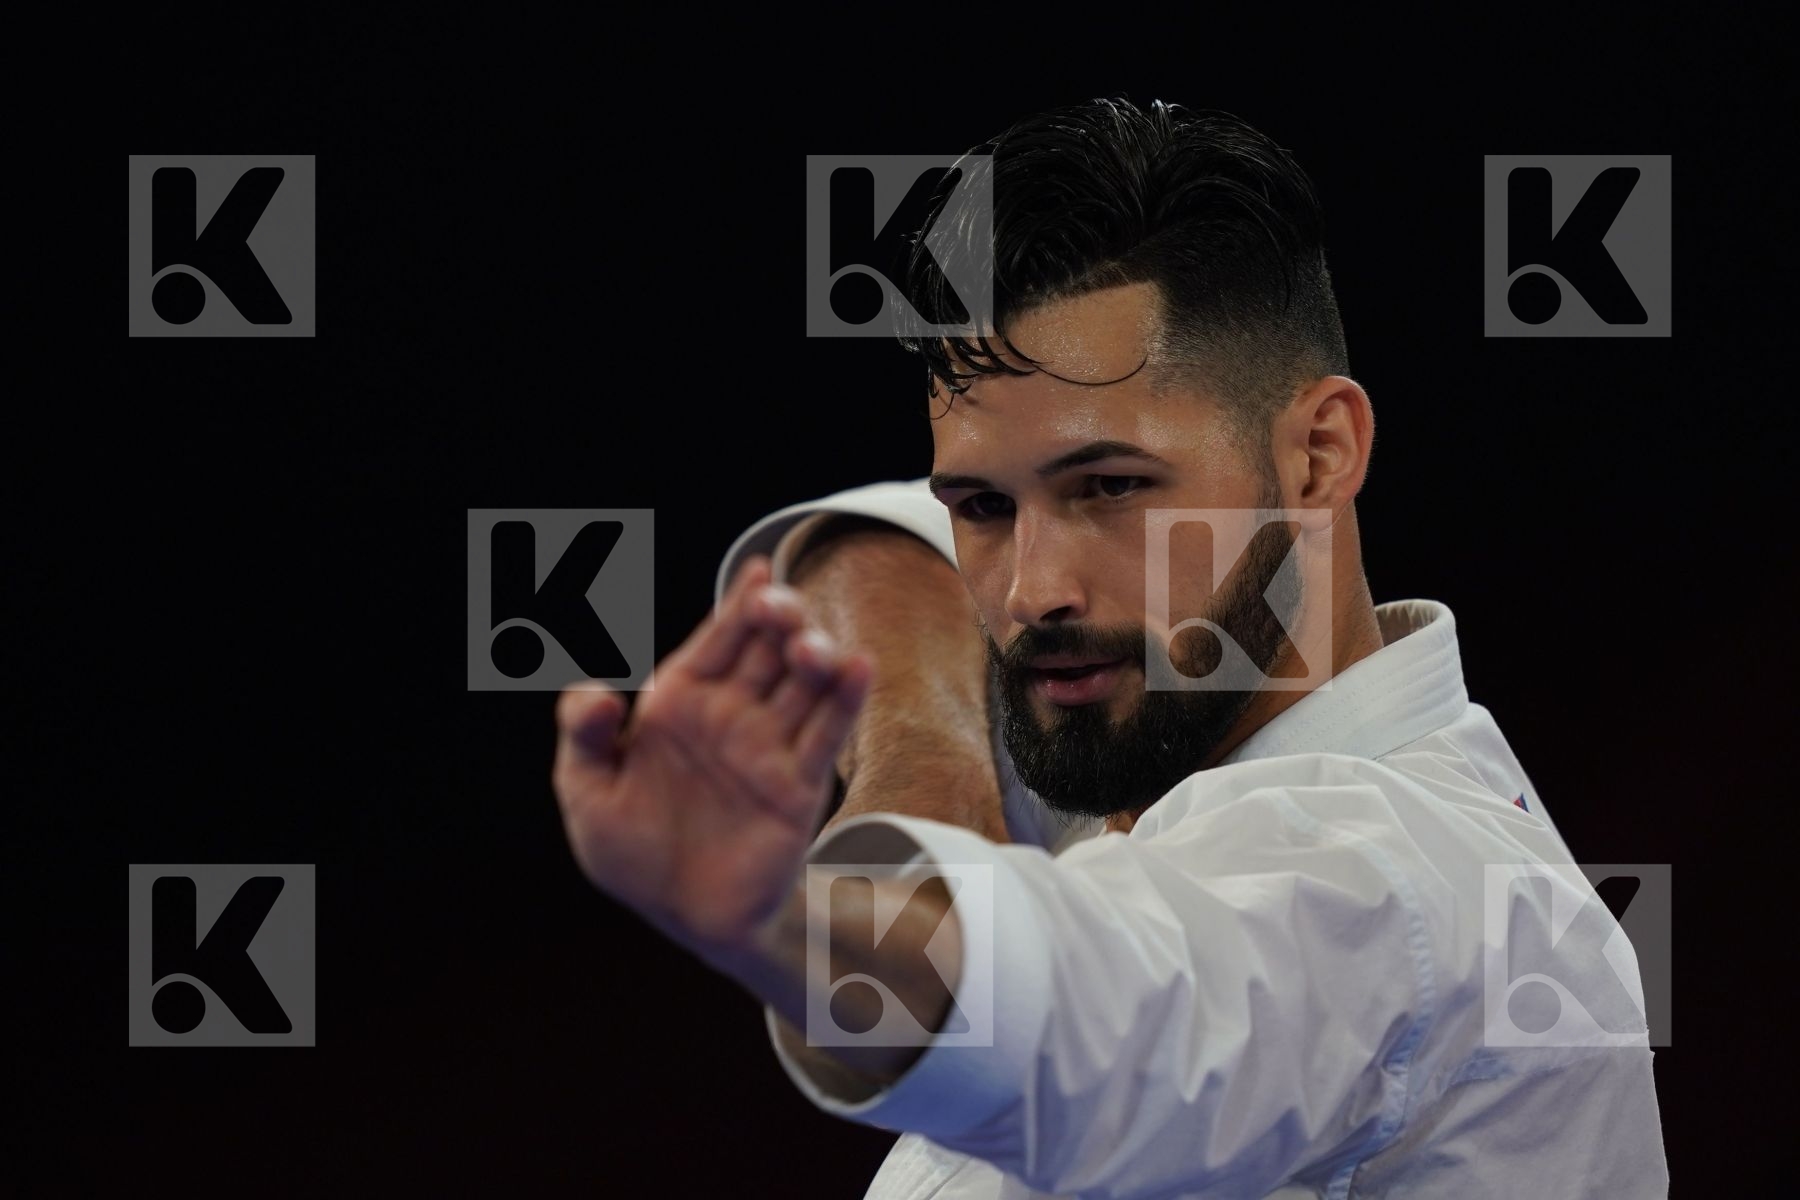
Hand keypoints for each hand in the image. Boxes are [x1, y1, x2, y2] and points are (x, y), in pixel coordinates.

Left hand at [553, 556, 872, 958]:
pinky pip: (825, 734)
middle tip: (780, 604)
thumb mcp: (585, 792)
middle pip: (766, 649)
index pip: (717, 638)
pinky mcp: (798, 786)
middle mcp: (731, 713)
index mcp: (680, 702)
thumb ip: (582, 735)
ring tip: (811, 646)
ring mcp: (769, 746)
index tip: (759, 570)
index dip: (738, 603)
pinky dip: (844, 700)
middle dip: (778, 619)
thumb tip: (599, 692)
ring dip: (813, 656)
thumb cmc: (629, 850)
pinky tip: (858, 666)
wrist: (680, 915)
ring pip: (802, 684)